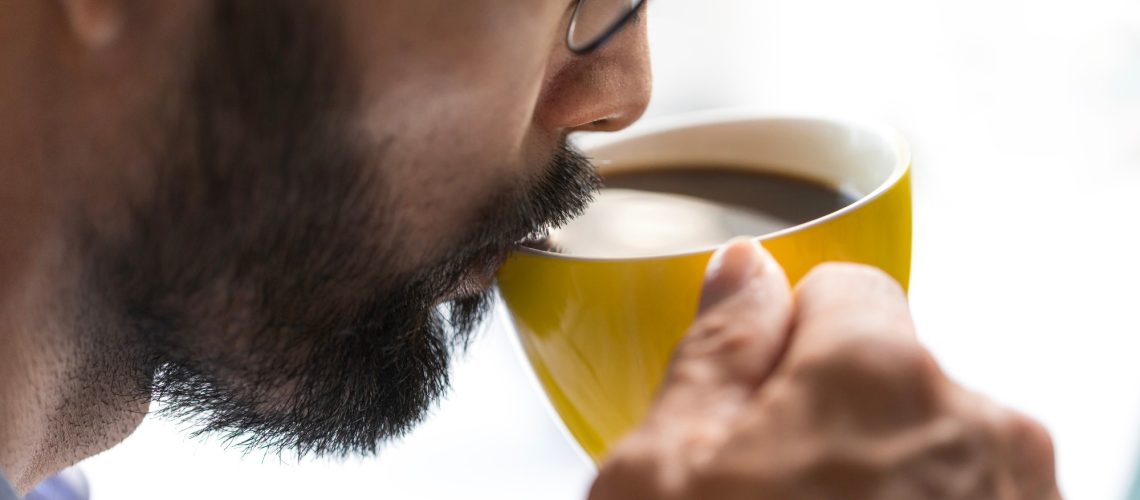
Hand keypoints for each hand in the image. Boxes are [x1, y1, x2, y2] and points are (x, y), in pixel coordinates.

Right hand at [589, 240, 1059, 498]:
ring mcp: (1019, 493)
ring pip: (933, 441)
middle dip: (832, 412)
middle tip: (770, 488)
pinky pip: (966, 490)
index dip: (784, 341)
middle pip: (891, 367)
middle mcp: (978, 427)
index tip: (755, 399)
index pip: (844, 288)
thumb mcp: (661, 475)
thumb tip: (741, 273)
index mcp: (880, 376)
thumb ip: (710, 353)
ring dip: (881, 471)